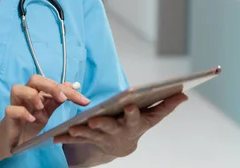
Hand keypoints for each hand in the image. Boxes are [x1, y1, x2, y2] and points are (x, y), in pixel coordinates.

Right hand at [0, 76, 89, 159]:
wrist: (13, 141)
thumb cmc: (29, 125)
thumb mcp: (46, 113)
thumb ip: (56, 100)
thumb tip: (70, 85)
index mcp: (37, 93)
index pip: (52, 84)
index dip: (69, 91)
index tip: (84, 101)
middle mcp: (25, 94)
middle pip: (34, 79)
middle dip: (50, 86)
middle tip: (63, 98)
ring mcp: (15, 104)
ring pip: (17, 88)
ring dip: (32, 95)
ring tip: (41, 107)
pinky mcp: (8, 115)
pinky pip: (11, 109)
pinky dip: (22, 112)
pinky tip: (31, 119)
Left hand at [53, 93, 187, 157]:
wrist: (122, 146)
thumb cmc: (138, 125)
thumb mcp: (153, 117)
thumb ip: (166, 105)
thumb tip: (184, 92)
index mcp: (133, 123)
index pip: (135, 117)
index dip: (133, 112)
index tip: (130, 105)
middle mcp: (118, 131)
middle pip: (110, 127)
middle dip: (103, 124)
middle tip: (94, 120)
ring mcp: (103, 137)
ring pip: (91, 134)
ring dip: (81, 131)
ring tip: (72, 128)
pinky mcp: (88, 139)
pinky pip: (76, 139)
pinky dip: (66, 138)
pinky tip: (55, 137)